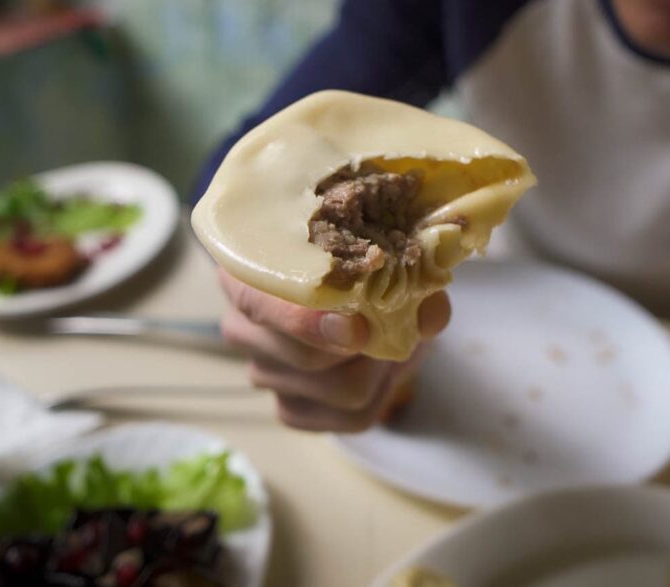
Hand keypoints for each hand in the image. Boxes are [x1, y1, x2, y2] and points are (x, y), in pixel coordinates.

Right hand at [217, 269, 450, 431]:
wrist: (345, 289)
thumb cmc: (348, 260)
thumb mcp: (374, 252)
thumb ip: (405, 276)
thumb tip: (428, 315)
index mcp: (246, 273)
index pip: (262, 306)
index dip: (307, 322)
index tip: (356, 327)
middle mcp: (241, 327)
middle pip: (308, 359)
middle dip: (368, 344)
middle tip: (398, 322)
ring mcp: (263, 373)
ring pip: (340, 391)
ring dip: (382, 366)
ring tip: (391, 339)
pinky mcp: (291, 409)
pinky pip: (352, 418)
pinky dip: (382, 392)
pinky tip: (380, 365)